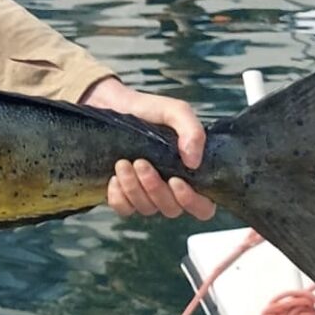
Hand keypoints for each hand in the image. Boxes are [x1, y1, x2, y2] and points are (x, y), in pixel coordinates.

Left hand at [78, 77, 215, 220]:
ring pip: (147, 209)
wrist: (111, 105)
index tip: (176, 181)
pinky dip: (119, 196)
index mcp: (190, 173)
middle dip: (155, 188)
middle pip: (172, 209)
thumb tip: (194, 161)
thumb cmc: (147, 110)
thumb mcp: (175, 112)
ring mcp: (146, 194)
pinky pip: (124, 209)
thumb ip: (192, 131)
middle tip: (141, 162)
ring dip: (134, 188)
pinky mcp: (124, 195)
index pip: (203, 206)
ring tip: (123, 163)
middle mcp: (170, 188)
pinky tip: (114, 176)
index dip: (192, 202)